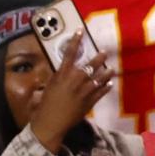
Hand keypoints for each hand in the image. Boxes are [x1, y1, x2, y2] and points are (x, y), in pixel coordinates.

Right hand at [28, 35, 112, 154]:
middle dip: (99, 58)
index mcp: (62, 75)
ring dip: (106, 72)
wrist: (50, 123)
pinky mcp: (90, 101)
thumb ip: (57, 79)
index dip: (75, 41)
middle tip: (104, 52)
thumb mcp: (48, 87)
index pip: (70, 54)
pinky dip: (106, 87)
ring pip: (100, 78)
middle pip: (90, 65)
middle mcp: (75, 80)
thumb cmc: (44, 106)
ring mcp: (85, 91)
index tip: (80, 32)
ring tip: (111, 69)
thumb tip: (62, 73)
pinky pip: (102, 92)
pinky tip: (109, 84)